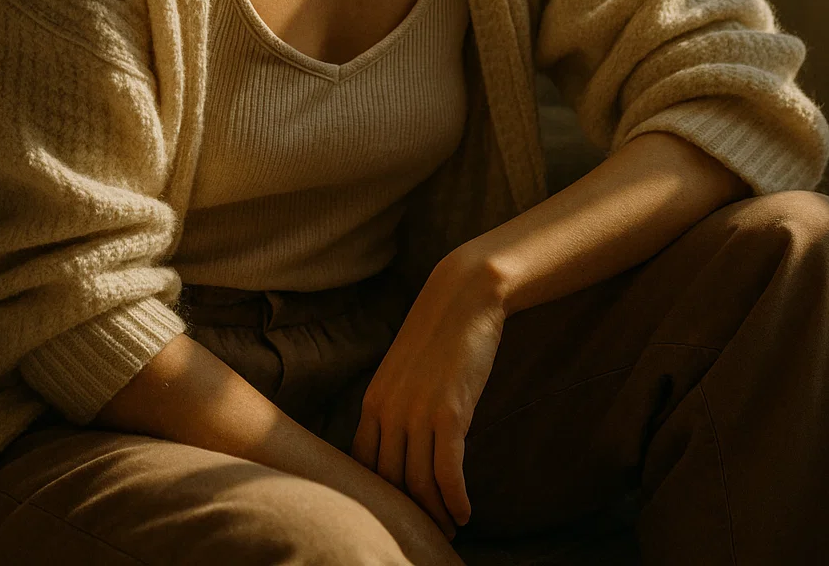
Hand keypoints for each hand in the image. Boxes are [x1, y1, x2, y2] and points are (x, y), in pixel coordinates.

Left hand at [351, 250, 504, 538]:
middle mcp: (388, 412)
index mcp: (373, 402)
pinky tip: (465, 512)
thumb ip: (397, 405)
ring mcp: (417, 413)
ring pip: (420, 484)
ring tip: (450, 527)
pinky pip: (447, 473)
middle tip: (427, 531)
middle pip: (391, 483)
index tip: (397, 513)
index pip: (363, 467)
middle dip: (408, 513)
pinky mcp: (449, 414)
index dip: (379, 497)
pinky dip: (455, 500)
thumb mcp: (405, 371)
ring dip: (436, 513)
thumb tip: (403, 445)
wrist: (464, 297)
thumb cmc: (439, 334)